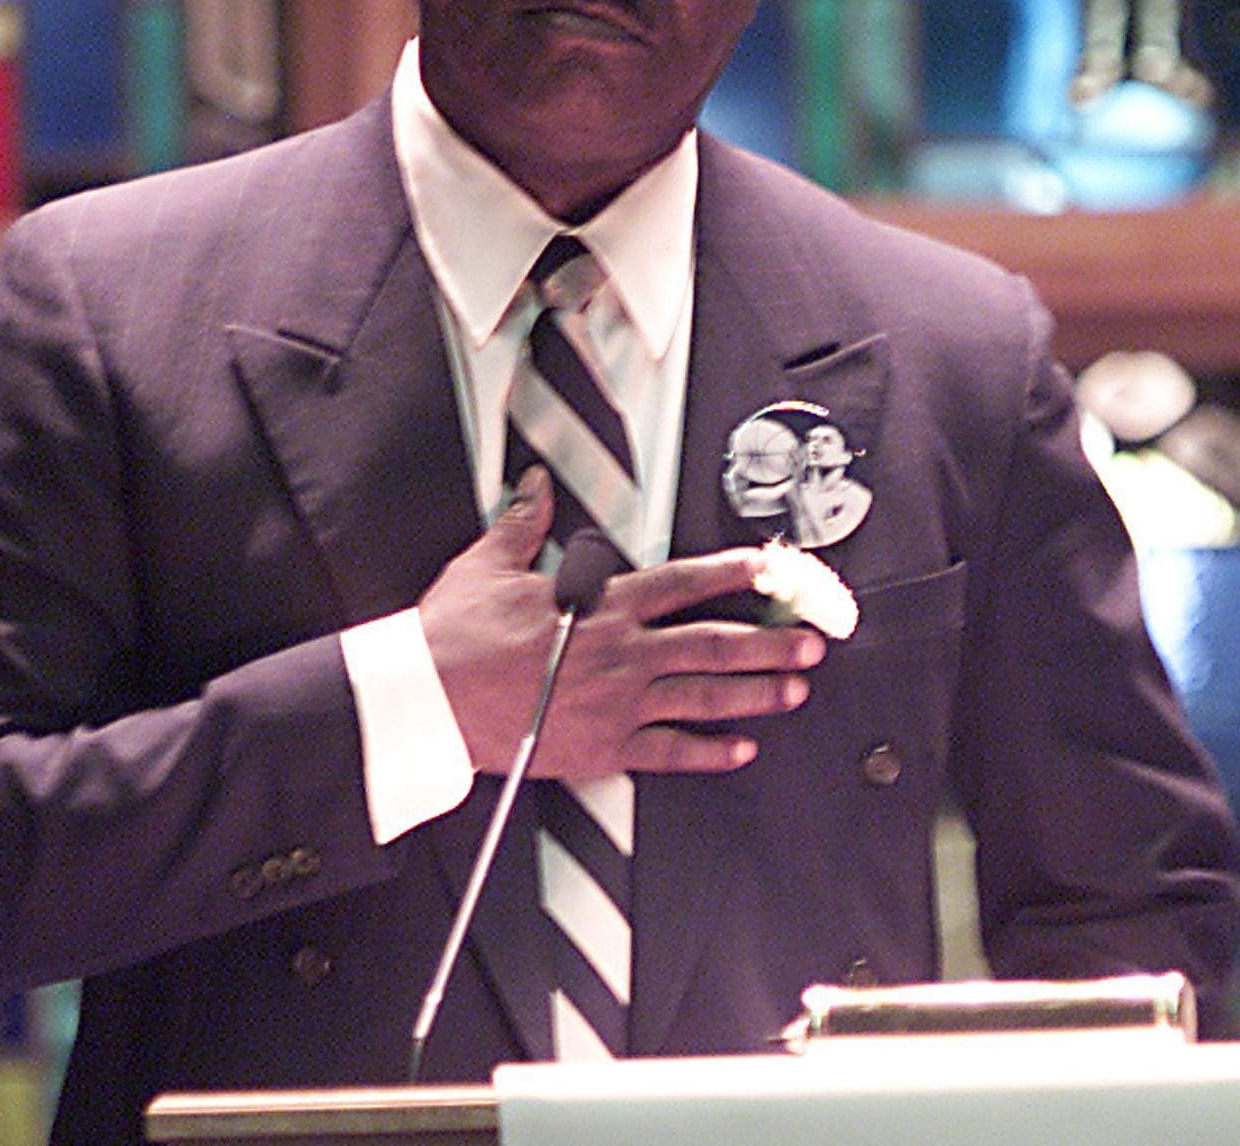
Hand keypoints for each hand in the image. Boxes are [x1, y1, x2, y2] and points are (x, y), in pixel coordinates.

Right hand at [418, 467, 827, 779]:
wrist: (429, 699)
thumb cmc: (455, 634)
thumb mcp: (489, 563)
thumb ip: (522, 524)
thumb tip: (531, 486)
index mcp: (602, 605)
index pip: (684, 582)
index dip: (733, 573)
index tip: (771, 569)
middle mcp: (621, 653)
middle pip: (714, 645)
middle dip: (769, 643)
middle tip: (810, 644)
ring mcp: (617, 704)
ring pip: (703, 697)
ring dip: (755, 693)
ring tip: (794, 691)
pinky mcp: (602, 748)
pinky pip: (669, 752)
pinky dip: (709, 752)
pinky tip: (741, 749)